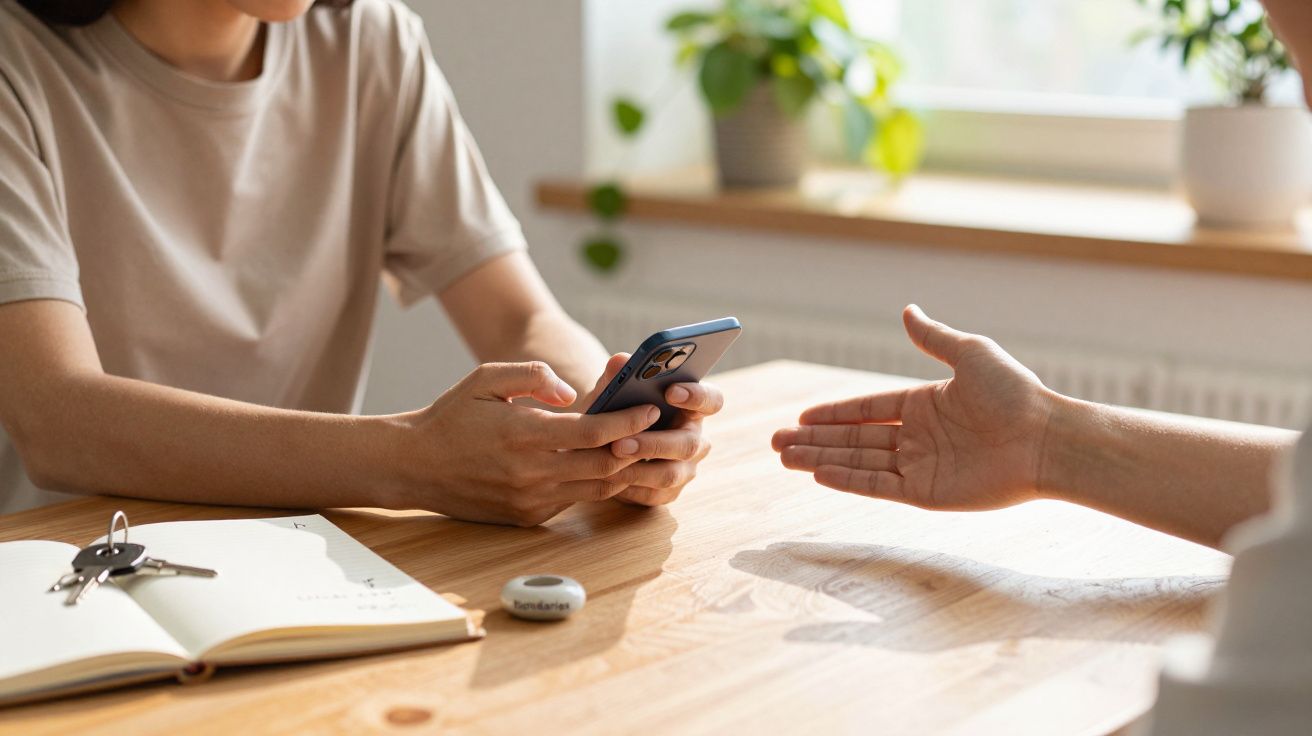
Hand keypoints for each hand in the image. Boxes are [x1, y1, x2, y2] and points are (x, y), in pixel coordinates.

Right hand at [397, 361, 658, 525]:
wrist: (413, 466)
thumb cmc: (452, 417)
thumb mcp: (485, 377)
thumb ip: (533, 375)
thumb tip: (572, 392)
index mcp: (523, 434)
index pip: (595, 432)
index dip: (629, 420)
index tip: (650, 407)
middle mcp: (531, 473)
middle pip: (606, 464)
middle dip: (637, 446)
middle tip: (655, 427)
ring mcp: (531, 499)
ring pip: (597, 488)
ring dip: (622, 468)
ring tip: (640, 445)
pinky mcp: (528, 516)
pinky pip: (575, 499)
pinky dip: (594, 482)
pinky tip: (605, 463)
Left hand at [572, 354, 722, 506]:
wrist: (601, 443)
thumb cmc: (615, 411)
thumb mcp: (612, 391)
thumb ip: (617, 376)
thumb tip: (619, 361)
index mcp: (692, 407)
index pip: (712, 400)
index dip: (697, 396)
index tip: (670, 391)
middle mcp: (695, 439)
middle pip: (688, 443)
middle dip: (654, 442)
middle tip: (620, 441)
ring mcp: (685, 468)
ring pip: (670, 473)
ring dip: (639, 467)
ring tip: (611, 458)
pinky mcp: (669, 493)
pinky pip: (654, 495)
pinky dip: (630, 487)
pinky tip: (609, 477)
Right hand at [771, 305, 1056, 510]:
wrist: (1046, 440)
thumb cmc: (1016, 394)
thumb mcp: (970, 354)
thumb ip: (933, 338)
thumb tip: (906, 311)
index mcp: (925, 404)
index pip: (867, 409)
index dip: (833, 414)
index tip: (801, 417)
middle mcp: (919, 436)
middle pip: (854, 438)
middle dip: (814, 439)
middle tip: (776, 441)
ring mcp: (922, 466)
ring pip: (859, 462)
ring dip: (821, 459)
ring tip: (784, 457)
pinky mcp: (928, 493)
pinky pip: (878, 485)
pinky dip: (848, 480)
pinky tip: (818, 473)